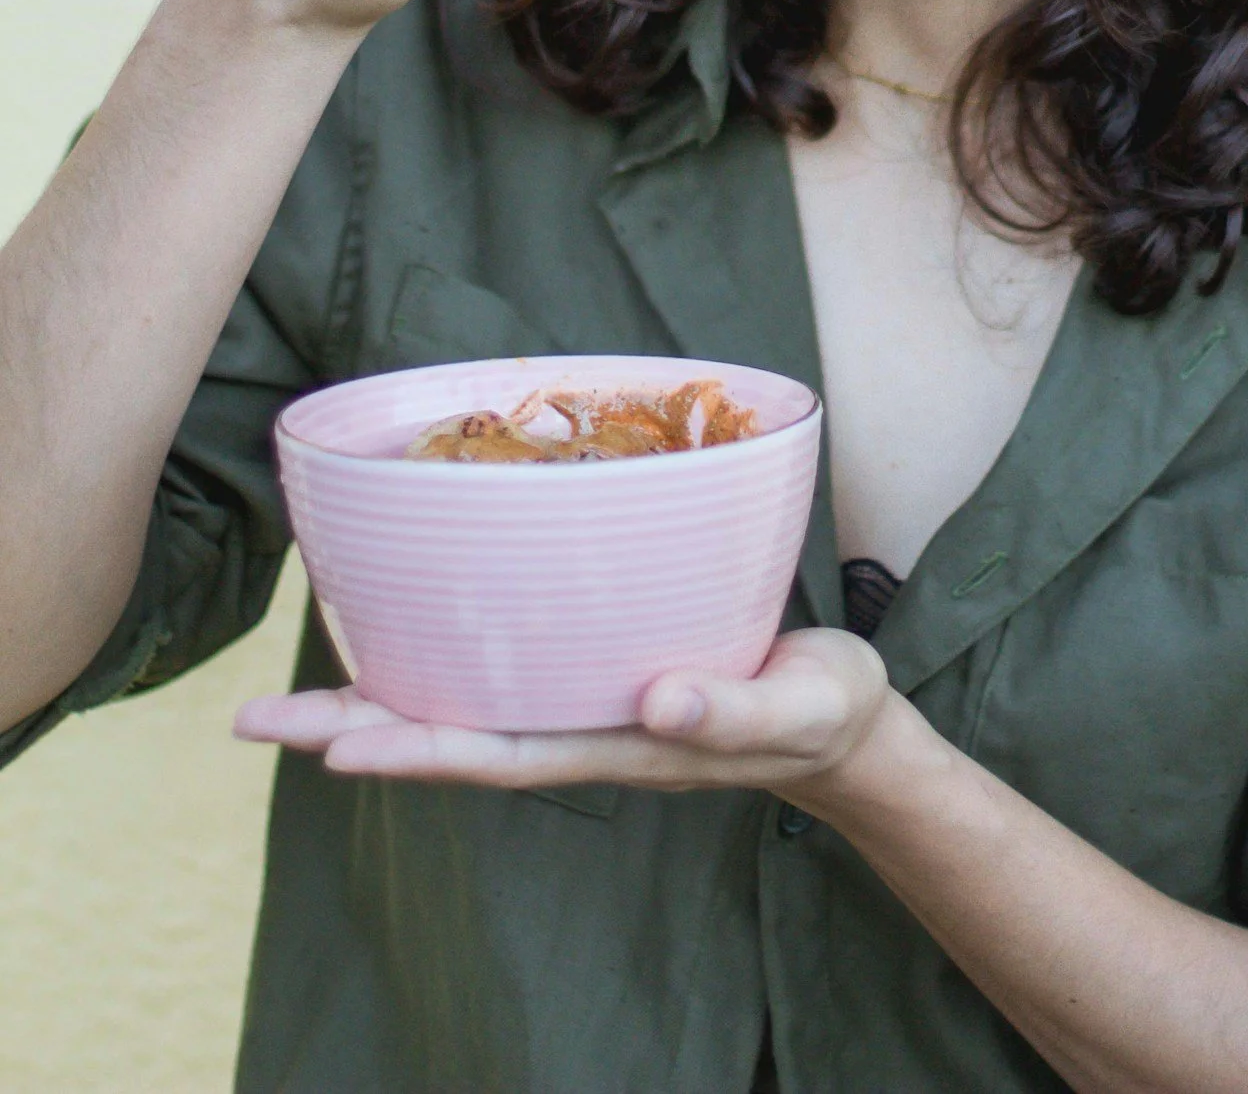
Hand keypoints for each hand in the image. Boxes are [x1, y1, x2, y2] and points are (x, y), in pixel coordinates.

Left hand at [235, 627, 896, 810]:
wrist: (840, 723)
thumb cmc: (818, 712)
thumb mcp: (792, 708)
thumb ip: (730, 710)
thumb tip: (657, 704)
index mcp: (619, 744)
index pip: (497, 753)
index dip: (415, 747)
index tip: (336, 744)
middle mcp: (583, 731)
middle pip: (452, 737)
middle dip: (355, 730)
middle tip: (258, 719)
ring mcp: (585, 707)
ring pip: (464, 708)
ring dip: (378, 703)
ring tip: (292, 695)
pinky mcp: (598, 672)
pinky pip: (501, 675)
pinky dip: (439, 662)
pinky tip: (404, 643)